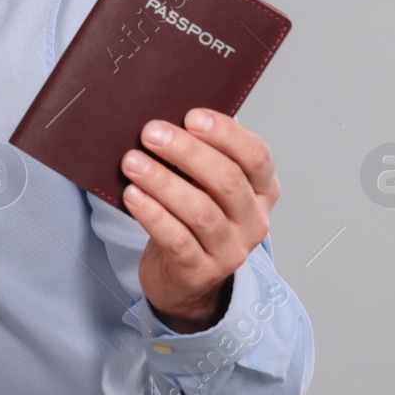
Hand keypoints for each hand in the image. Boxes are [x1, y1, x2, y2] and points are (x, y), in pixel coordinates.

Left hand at [120, 108, 279, 332]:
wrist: (183, 278)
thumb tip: (163, 123)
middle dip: (186, 152)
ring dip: (162, 181)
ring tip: (132, 162)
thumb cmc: (191, 218)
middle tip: (151, 133)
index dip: (226, 133)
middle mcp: (253, 221)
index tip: (191, 116)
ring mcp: (230, 250)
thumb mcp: (203, 186)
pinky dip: (153, 214)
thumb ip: (196, 157)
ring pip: (201, 211)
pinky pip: (177, 239)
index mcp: (262, 190)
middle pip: (227, 180)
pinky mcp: (200, 271)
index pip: (256, 156)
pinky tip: (132, 195)